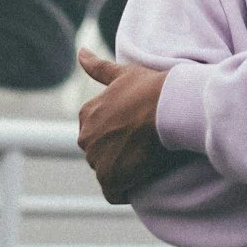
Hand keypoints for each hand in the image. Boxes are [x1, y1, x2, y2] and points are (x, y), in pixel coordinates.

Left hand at [76, 50, 172, 203]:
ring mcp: (96, 159)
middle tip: (145, 148)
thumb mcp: (122, 73)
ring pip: (108, 173)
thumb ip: (98, 67)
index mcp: (86, 114)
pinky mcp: (109, 178)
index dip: (118, 136)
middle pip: (101, 154)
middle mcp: (85, 138)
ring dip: (124, 172)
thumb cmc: (148, 88)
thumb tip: (80, 52)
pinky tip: (142, 181)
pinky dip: (125, 192)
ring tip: (147, 163)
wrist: (166, 106)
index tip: (137, 133)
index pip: (97, 133)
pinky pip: (114, 193)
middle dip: (119, 155)